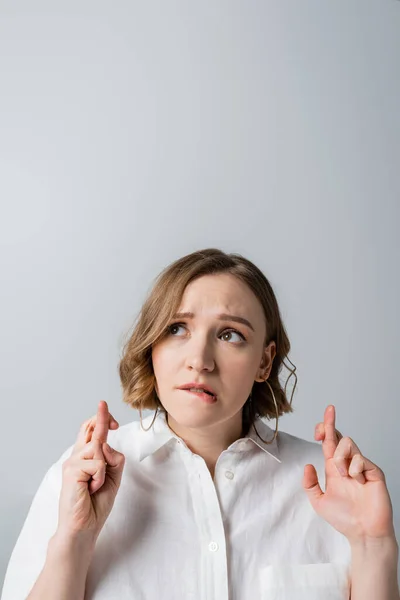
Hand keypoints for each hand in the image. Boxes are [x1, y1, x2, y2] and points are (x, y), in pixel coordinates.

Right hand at [57, 400, 124, 544]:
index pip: (90, 431)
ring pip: (99, 448)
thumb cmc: (96, 504)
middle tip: (110, 414)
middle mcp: (77, 456)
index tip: (108, 412)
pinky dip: (100, 477)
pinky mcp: (71, 471)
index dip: (100, 418)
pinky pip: (97, 464)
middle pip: (90, 428)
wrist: (84, 528)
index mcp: (86, 457)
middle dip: (102, 418)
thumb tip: (106, 444)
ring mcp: (72, 462)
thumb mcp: (113, 478)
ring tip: (95, 485)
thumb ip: (114, 460)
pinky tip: (90, 489)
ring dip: (104, 468)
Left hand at [302, 405, 395, 545]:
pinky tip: (359, 483)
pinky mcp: (374, 472)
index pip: (329, 442)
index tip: (317, 427)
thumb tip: (307, 465)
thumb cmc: (344, 519)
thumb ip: (310, 484)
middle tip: (321, 430)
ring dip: (340, 457)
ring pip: (348, 443)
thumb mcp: (319, 502)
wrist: (363, 533)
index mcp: (334, 468)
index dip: (324, 428)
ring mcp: (361, 467)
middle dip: (329, 426)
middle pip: (339, 436)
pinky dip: (355, 470)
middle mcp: (347, 464)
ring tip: (343, 475)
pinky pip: (360, 459)